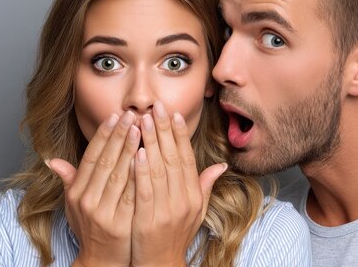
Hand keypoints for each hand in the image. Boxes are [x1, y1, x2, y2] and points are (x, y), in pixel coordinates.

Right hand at [48, 111, 139, 266]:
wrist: (102, 260)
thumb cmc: (91, 227)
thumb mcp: (74, 205)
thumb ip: (69, 180)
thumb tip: (51, 160)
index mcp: (78, 193)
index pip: (92, 157)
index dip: (103, 135)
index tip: (115, 116)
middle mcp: (87, 201)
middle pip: (106, 162)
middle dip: (119, 136)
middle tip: (131, 115)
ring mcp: (104, 212)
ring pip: (119, 175)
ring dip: (130, 149)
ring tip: (141, 128)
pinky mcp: (121, 223)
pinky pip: (132, 194)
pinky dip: (139, 174)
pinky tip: (148, 157)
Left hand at [131, 101, 226, 266]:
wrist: (161, 264)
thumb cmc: (176, 234)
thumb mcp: (196, 211)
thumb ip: (205, 185)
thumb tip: (221, 164)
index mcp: (194, 196)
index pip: (187, 158)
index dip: (181, 135)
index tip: (174, 114)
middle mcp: (184, 200)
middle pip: (174, 159)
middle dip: (164, 130)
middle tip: (157, 107)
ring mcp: (167, 210)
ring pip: (159, 170)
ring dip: (151, 143)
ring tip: (143, 121)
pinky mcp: (148, 220)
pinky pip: (145, 191)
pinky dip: (141, 171)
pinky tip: (137, 152)